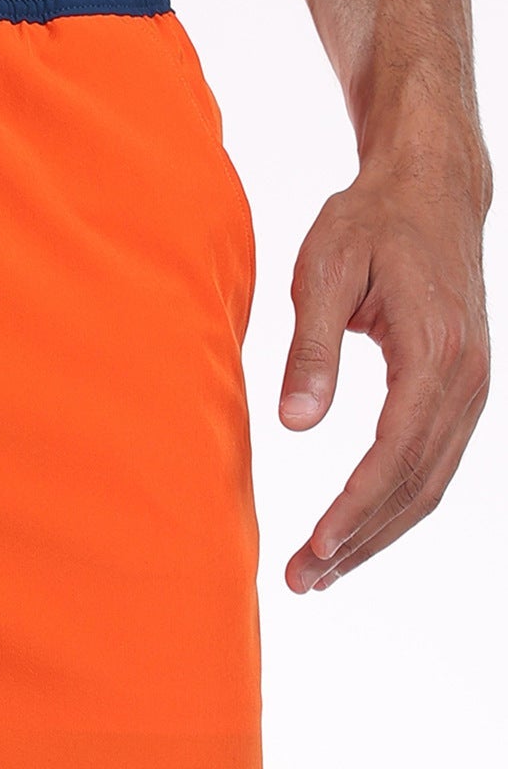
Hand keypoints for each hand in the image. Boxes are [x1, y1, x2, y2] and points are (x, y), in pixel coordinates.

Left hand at [280, 152, 490, 592]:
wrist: (429, 187)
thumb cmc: (369, 221)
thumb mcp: (323, 270)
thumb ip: (310, 348)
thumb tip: (296, 425)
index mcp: (436, 353)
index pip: (394, 454)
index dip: (354, 510)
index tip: (313, 548)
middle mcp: (467, 378)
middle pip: (416, 485)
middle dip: (359, 540)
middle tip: (300, 580)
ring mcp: (472, 386)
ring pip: (429, 483)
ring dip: (376, 534)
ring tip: (319, 573)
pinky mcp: (461, 388)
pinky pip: (432, 462)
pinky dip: (394, 504)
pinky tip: (354, 531)